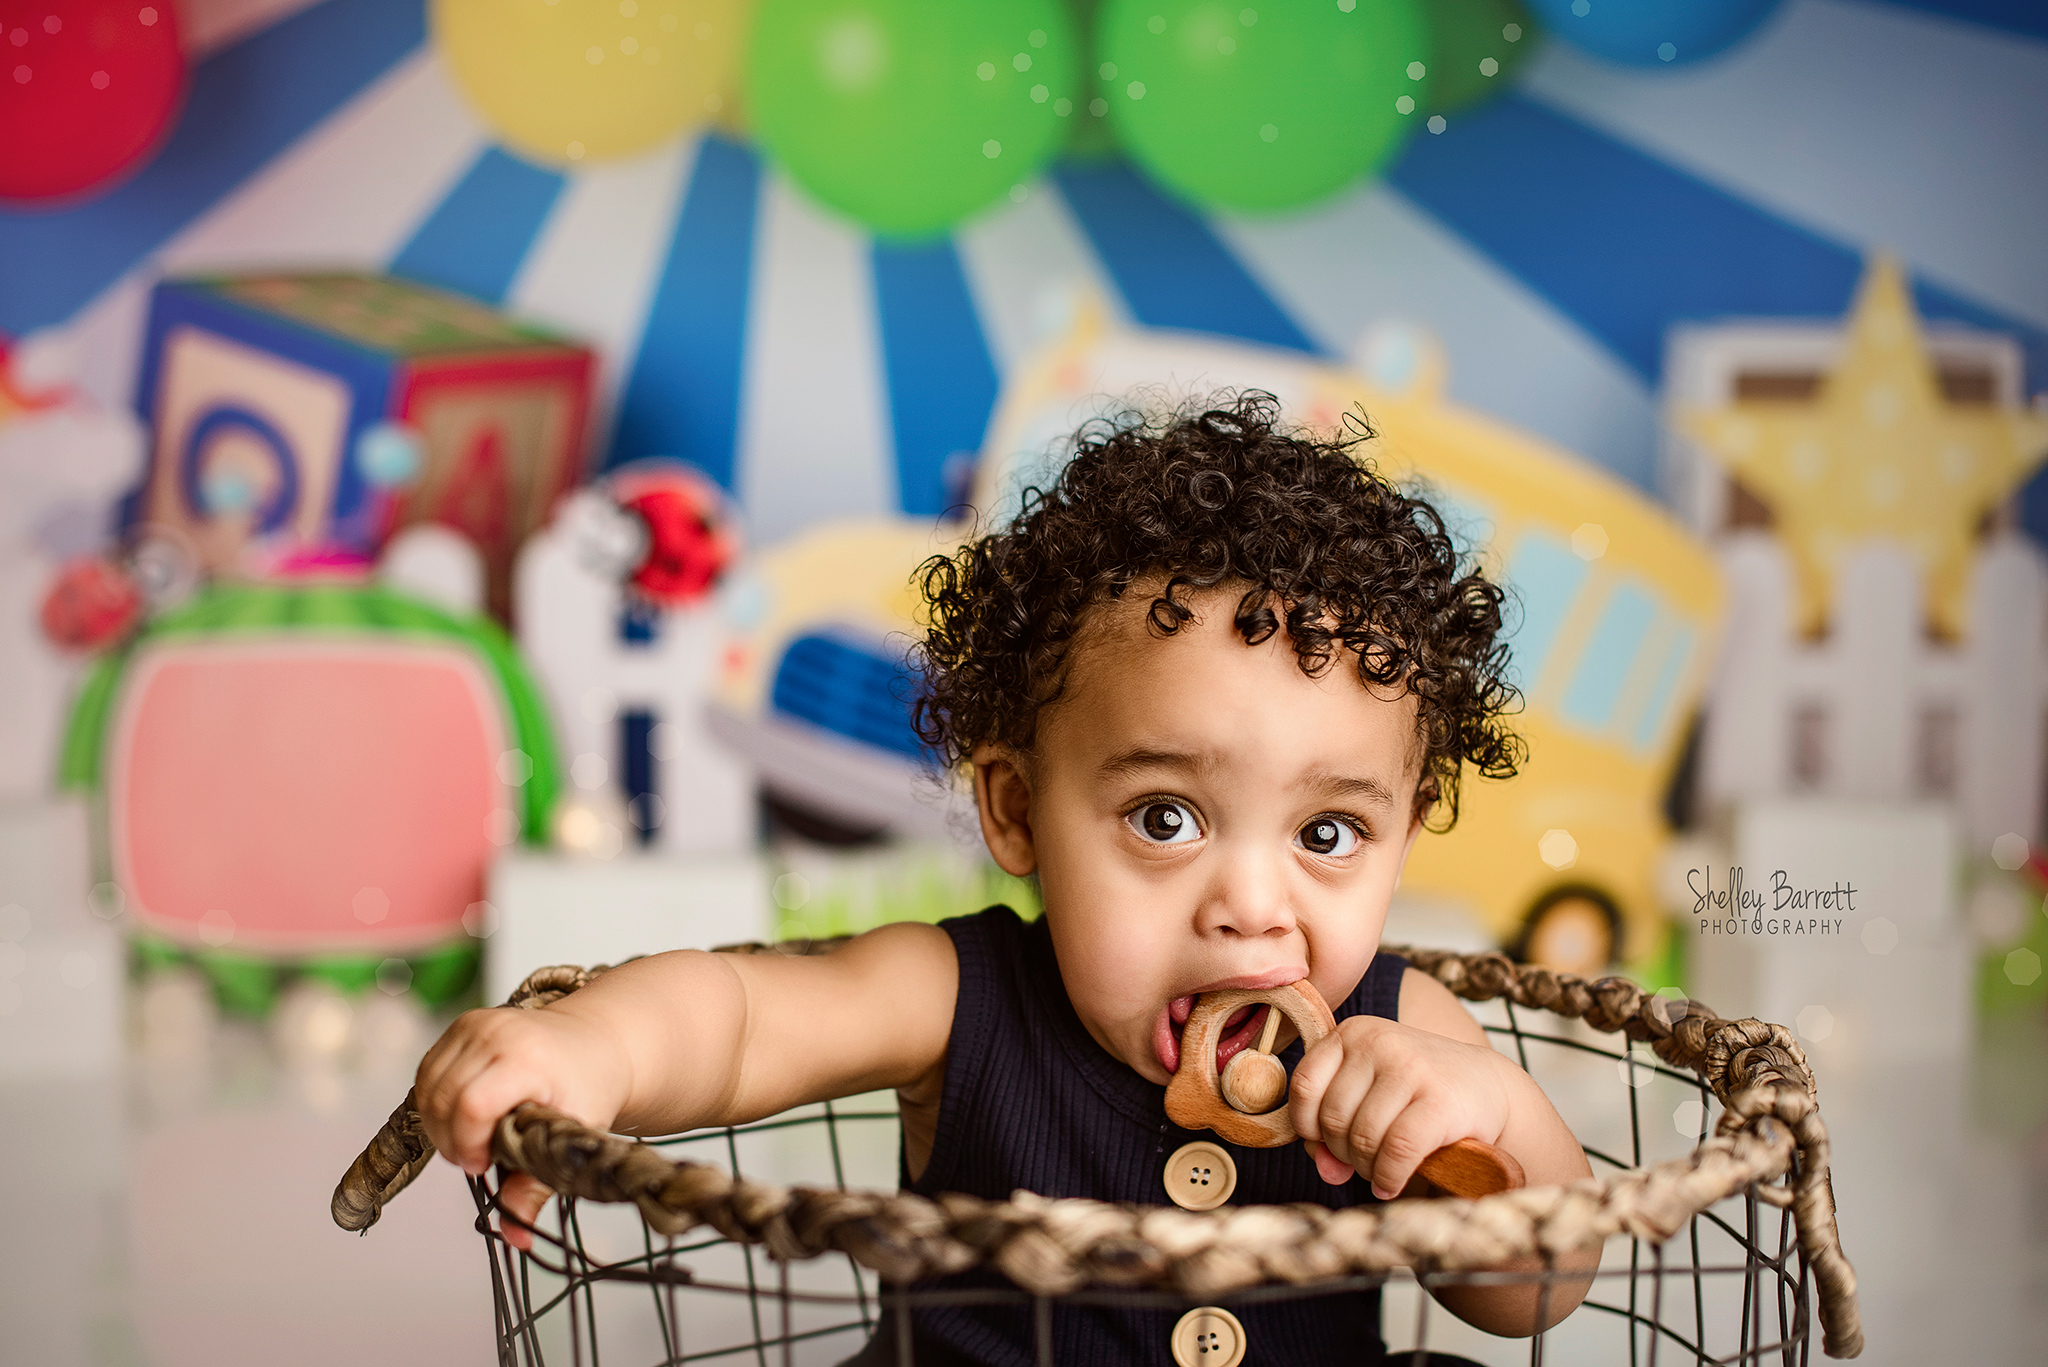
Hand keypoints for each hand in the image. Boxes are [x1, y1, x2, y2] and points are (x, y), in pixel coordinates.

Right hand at [414, 1005, 631, 1247]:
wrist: (598, 1041)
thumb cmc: (590, 1085)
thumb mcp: (574, 1135)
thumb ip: (537, 1184)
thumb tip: (516, 1237)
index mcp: (528, 1058)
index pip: (472, 1106)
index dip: (467, 1144)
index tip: (483, 1164)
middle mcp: (497, 1033)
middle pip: (441, 1099)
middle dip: (451, 1141)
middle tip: (479, 1158)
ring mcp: (476, 1024)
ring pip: (427, 1087)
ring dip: (439, 1123)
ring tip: (473, 1139)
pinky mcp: (463, 1024)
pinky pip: (428, 1071)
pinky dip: (436, 1101)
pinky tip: (463, 1116)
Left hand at [1288, 1015, 1513, 1198]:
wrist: (1487, 1086)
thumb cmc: (1415, 1094)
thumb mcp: (1369, 1098)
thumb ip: (1333, 1133)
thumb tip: (1327, 1171)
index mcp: (1353, 1032)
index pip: (1304, 1085)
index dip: (1308, 1125)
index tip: (1327, 1142)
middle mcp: (1378, 1041)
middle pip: (1333, 1118)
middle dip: (1343, 1153)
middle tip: (1364, 1161)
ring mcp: (1410, 1067)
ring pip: (1363, 1138)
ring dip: (1367, 1169)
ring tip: (1381, 1170)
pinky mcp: (1439, 1100)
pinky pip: (1397, 1151)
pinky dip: (1389, 1177)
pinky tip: (1392, 1183)